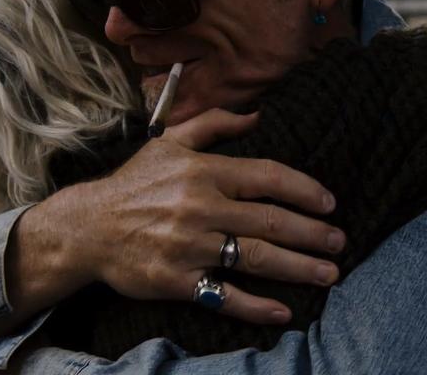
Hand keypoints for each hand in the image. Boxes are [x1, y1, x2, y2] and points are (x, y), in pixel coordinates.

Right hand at [40, 109, 344, 324]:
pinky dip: (256, 306)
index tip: (330, 204)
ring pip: (255, 258)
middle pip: (270, 221)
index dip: (305, 190)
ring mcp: (189, 246)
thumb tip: (258, 114)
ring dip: (299, 268)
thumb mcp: (169, 141)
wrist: (86, 228)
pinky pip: (223, 296)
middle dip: (312, 233)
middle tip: (340, 242)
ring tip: (330, 274)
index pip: (268, 177)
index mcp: (204, 172)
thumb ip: (214, 123)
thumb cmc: (134, 183)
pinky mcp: (176, 280)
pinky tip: (284, 312)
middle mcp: (200, 207)